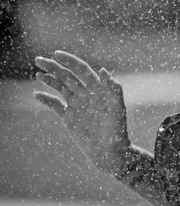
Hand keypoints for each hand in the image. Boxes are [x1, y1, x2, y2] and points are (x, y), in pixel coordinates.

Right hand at [34, 51, 129, 173]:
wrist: (110, 151)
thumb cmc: (117, 129)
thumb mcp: (117, 107)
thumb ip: (113, 88)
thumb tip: (103, 70)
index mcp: (97, 88)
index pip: (81, 70)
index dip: (70, 61)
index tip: (56, 54)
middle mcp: (86, 94)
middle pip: (67, 76)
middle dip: (54, 67)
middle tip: (39, 59)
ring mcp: (77, 105)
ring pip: (61, 87)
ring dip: (49, 79)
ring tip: (38, 73)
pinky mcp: (69, 118)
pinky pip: (55, 105)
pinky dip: (46, 99)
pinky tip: (36, 94)